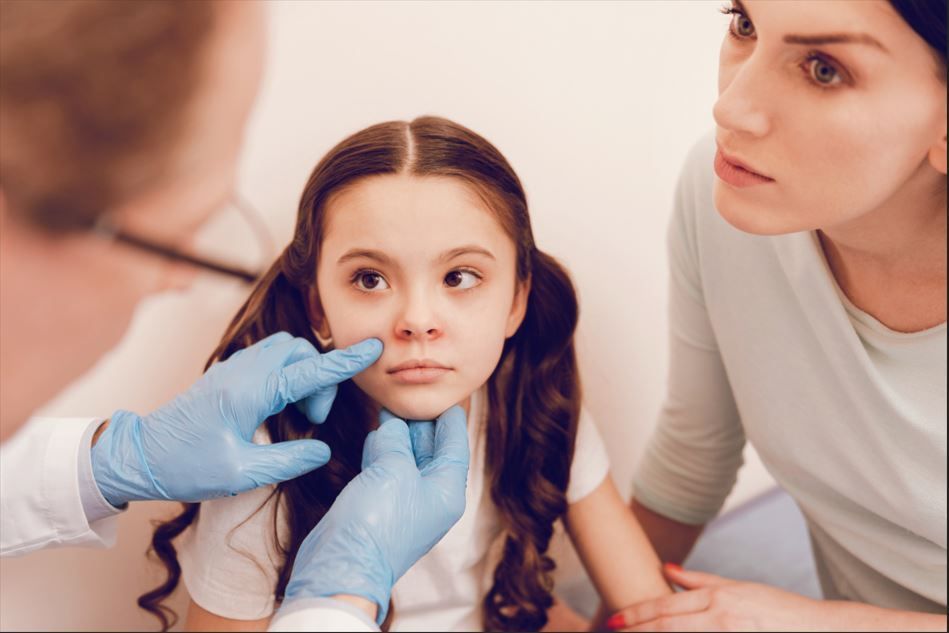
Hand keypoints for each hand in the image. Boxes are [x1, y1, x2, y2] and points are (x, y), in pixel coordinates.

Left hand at [91, 332, 381, 505]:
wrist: (138, 456)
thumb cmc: (186, 467)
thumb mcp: (241, 473)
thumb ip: (288, 461)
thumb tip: (323, 450)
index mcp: (249, 392)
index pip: (309, 371)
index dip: (344, 362)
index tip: (373, 348)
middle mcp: (242, 371)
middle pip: (300, 351)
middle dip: (319, 378)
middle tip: (312, 420)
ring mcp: (232, 368)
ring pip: (285, 350)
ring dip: (302, 373)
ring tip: (297, 415)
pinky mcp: (226, 373)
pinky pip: (269, 357)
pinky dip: (286, 373)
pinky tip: (279, 406)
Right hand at [280, 407, 469, 624]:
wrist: (344, 563)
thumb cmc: (377, 521)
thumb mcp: (393, 468)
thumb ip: (396, 440)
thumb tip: (393, 425)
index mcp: (447, 491)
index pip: (455, 446)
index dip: (450, 419)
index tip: (448, 397)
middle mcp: (430, 497)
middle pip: (431, 450)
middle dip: (420, 423)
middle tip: (410, 396)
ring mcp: (404, 502)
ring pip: (406, 459)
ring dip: (399, 435)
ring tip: (391, 409)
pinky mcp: (380, 505)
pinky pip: (387, 471)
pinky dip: (382, 451)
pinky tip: (376, 436)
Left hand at [606, 564, 827, 631]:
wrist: (822, 630)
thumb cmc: (781, 610)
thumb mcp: (741, 589)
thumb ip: (702, 582)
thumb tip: (667, 569)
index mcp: (719, 598)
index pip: (667, 606)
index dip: (638, 613)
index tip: (615, 619)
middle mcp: (721, 618)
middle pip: (667, 626)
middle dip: (637, 630)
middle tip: (611, 630)